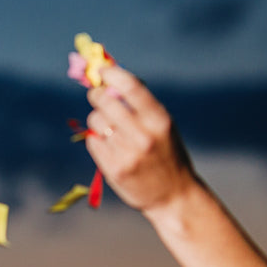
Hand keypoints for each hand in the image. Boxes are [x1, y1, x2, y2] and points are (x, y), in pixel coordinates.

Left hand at [83, 64, 198, 212]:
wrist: (173, 195)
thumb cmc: (166, 153)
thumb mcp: (164, 125)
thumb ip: (141, 105)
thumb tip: (112, 78)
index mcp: (159, 120)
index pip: (130, 87)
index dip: (112, 74)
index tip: (102, 71)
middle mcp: (143, 136)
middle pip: (106, 101)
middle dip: (98, 94)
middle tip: (97, 94)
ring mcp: (127, 154)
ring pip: (96, 120)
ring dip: (98, 119)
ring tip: (110, 128)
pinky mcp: (114, 169)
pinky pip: (93, 141)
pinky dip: (97, 139)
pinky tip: (109, 145)